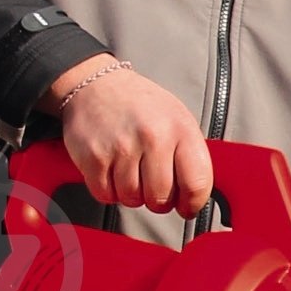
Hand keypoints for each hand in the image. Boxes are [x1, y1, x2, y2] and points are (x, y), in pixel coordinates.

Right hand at [39, 57, 213, 218]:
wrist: (96, 84)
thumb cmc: (141, 107)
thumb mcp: (178, 121)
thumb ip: (190, 158)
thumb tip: (196, 198)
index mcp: (180, 129)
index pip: (196, 184)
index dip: (192, 203)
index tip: (186, 205)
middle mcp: (153, 136)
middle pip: (161, 199)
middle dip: (157, 199)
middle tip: (151, 183)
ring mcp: (122, 146)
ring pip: (132, 199)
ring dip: (131, 193)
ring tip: (129, 169)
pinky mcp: (94, 155)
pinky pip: (106, 194)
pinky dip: (107, 189)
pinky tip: (111, 169)